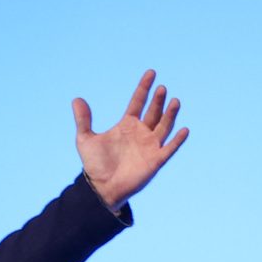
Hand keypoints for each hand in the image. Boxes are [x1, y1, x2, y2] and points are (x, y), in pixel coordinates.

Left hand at [73, 71, 188, 210]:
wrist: (101, 188)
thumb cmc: (95, 164)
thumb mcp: (85, 139)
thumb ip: (83, 120)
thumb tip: (76, 99)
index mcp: (126, 125)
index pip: (138, 102)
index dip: (144, 88)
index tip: (151, 73)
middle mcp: (141, 133)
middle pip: (153, 112)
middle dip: (158, 100)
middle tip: (162, 88)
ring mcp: (149, 146)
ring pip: (164, 126)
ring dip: (170, 115)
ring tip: (175, 101)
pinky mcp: (155, 160)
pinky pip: (169, 148)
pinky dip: (177, 140)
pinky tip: (184, 129)